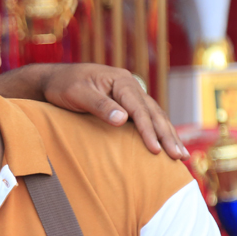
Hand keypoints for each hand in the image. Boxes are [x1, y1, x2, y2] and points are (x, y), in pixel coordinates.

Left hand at [39, 65, 187, 159]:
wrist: (54, 79)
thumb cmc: (63, 86)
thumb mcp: (77, 94)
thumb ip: (99, 105)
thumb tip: (123, 120)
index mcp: (121, 81)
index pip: (139, 109)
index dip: (148, 130)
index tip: (156, 150)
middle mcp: (130, 85)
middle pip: (154, 112)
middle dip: (168, 135)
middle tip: (179, 157)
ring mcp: (130, 93)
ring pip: (155, 115)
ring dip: (168, 134)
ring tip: (181, 154)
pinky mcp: (126, 102)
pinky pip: (147, 117)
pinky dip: (158, 131)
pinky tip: (166, 143)